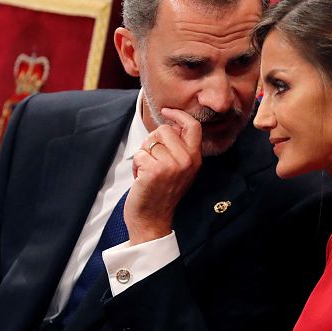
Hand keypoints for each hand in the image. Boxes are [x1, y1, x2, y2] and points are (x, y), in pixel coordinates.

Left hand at [124, 108, 201, 244]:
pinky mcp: (155, 171)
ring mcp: (172, 166)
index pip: (193, 126)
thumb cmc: (162, 192)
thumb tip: (171, 124)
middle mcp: (187, 161)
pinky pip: (139, 154)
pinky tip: (141, 179)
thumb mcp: (180, 169)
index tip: (167, 111)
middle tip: (153, 161)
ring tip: (148, 172)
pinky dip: (136, 166)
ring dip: (143, 156)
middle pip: (164, 130)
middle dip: (152, 142)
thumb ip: (179, 148)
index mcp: (195, 158)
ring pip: (149, 142)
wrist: (153, 219)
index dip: (179, 115)